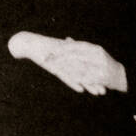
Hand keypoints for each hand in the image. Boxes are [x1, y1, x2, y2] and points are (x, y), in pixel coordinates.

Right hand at [9, 32, 124, 94]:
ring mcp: (62, 60)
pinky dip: (72, 82)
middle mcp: (69, 55)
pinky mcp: (54, 64)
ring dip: (88, 84)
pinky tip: (80, 89)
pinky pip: (65, 75)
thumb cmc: (44, 49)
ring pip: (78, 74)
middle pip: (85, 69)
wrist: (30, 43)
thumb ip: (68, 56)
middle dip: (95, 81)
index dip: (96, 74)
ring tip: (97, 93)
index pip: (87, 64)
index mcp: (71, 51)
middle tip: (104, 90)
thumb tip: (75, 60)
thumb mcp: (58, 52)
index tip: (105, 82)